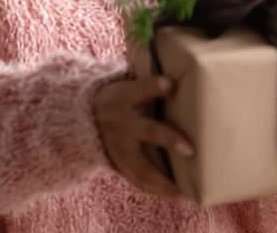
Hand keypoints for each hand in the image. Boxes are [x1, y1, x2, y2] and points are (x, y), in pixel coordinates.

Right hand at [94, 75, 193, 198]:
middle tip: (190, 150)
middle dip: (168, 139)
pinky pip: (137, 180)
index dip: (154, 86)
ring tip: (186, 189)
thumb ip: (150, 85)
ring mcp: (118, 147)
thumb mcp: (128, 87)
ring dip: (164, 180)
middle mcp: (122, 123)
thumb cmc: (119, 99)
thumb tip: (177, 82)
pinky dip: (156, 189)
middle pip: (147, 130)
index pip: (140, 89)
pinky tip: (176, 194)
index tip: (170, 84)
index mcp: (124, 98)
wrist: (85, 118)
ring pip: (141, 166)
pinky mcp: (117, 164)